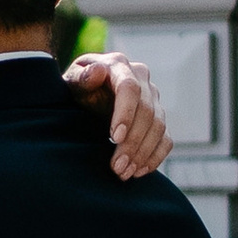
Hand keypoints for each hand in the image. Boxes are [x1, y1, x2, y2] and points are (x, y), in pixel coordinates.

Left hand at [63, 50, 168, 180]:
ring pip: (158, 126)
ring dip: (143, 153)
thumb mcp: (71, 81)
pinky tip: (139, 171)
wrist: (85, 94)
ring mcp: (153, 97)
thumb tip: (98, 72)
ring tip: (124, 173)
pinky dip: (155, 156)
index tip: (114, 138)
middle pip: (146, 112)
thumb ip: (81, 78)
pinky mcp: (158, 117)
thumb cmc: (76, 88)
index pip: (130, 88)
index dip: (125, 113)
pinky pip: (166, 138)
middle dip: (132, 142)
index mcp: (118, 65)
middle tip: (117, 167)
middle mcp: (141, 78)